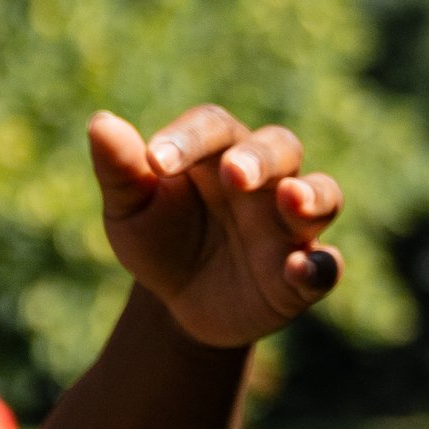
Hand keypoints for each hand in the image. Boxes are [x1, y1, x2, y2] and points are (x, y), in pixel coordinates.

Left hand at [91, 106, 345, 348]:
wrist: (179, 305)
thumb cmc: (159, 240)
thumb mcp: (131, 210)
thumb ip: (120, 169)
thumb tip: (101, 122)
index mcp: (219, 153)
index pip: (214, 127)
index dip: (190, 138)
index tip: (156, 162)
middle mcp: (265, 181)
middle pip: (281, 147)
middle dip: (261, 159)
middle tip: (234, 175)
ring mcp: (290, 227)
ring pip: (324, 194)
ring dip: (312, 196)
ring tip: (293, 200)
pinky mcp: (303, 274)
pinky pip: (326, 265)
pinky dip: (320, 266)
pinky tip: (298, 270)